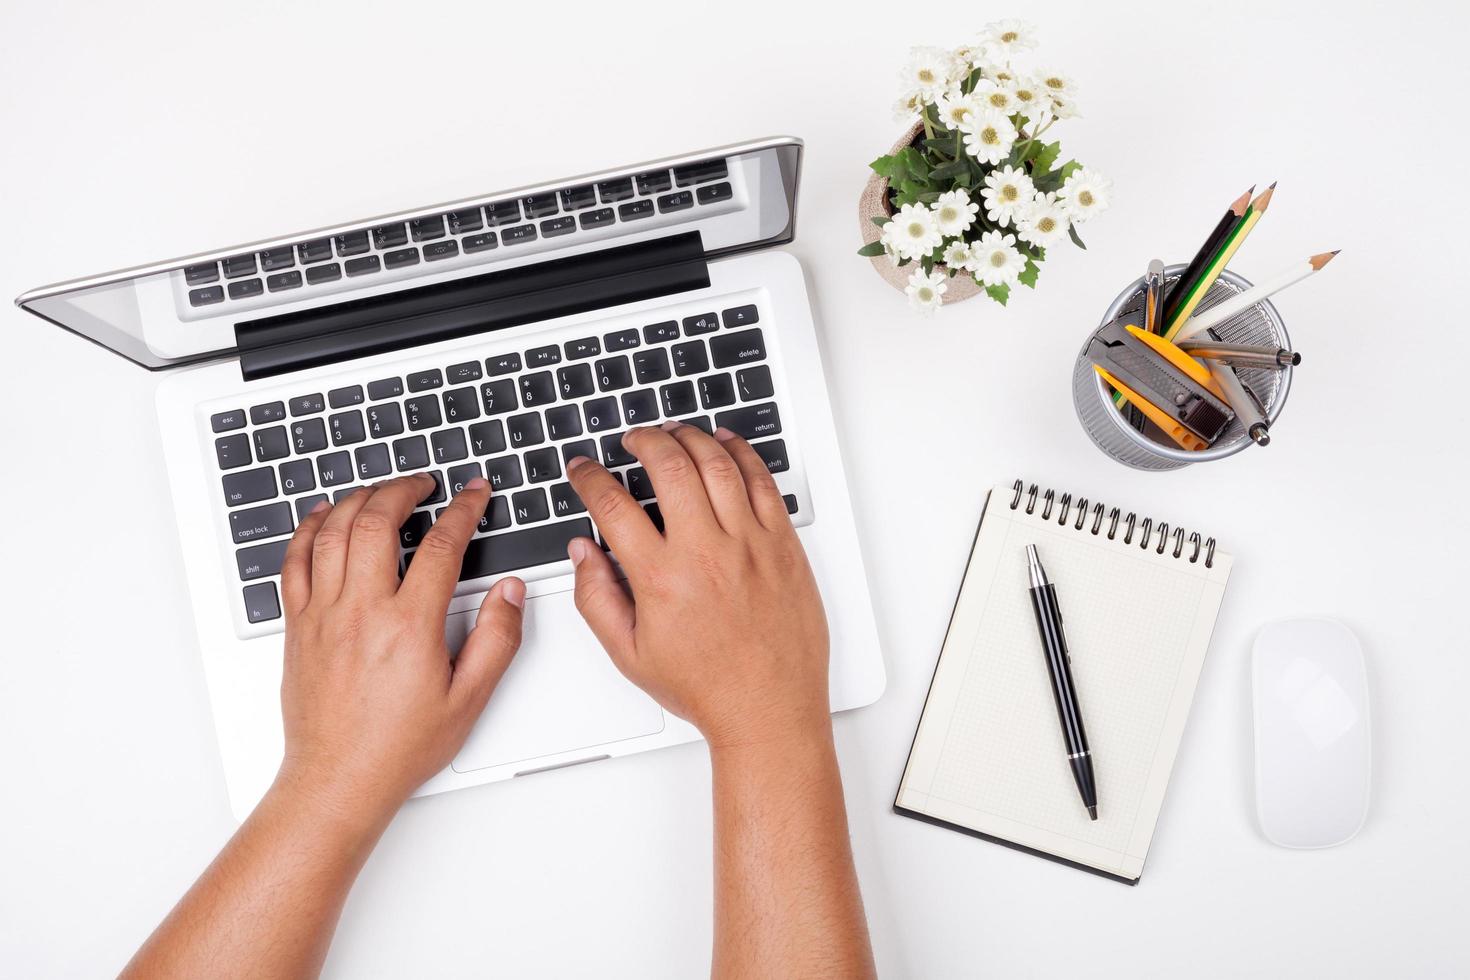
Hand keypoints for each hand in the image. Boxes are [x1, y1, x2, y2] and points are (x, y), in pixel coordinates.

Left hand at [275, 473, 525, 821]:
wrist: (337, 781)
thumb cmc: (398, 748)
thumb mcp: (468, 699)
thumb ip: (496, 639)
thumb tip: (508, 593)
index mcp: (408, 626)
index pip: (441, 545)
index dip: (463, 509)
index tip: (474, 494)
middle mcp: (361, 612)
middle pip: (376, 522)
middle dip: (404, 489)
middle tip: (424, 482)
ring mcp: (322, 616)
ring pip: (331, 532)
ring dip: (358, 499)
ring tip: (380, 490)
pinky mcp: (297, 627)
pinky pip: (294, 562)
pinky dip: (308, 529)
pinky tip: (322, 516)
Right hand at [564, 422, 829, 749]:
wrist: (769, 709)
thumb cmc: (707, 687)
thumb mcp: (630, 654)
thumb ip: (597, 598)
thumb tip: (582, 552)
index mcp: (661, 578)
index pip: (613, 505)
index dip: (590, 477)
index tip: (584, 469)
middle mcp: (706, 553)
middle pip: (669, 467)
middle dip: (643, 440)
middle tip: (633, 439)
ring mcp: (749, 544)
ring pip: (717, 464)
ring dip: (690, 438)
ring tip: (674, 433)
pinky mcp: (783, 545)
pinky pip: (763, 482)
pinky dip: (741, 454)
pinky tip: (725, 444)